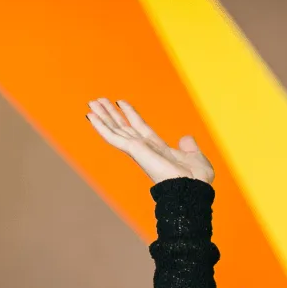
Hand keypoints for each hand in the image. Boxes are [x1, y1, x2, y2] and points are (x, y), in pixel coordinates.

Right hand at [86, 98, 213, 183]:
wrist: (192, 187)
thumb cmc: (196, 179)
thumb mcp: (195, 156)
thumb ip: (189, 147)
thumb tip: (186, 139)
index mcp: (158, 148)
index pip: (140, 127)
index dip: (130, 114)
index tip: (121, 102)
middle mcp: (145, 148)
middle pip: (123, 127)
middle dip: (111, 114)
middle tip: (97, 100)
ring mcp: (138, 150)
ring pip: (115, 129)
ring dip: (102, 116)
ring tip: (91, 103)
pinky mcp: (134, 151)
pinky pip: (114, 137)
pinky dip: (101, 127)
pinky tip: (90, 116)